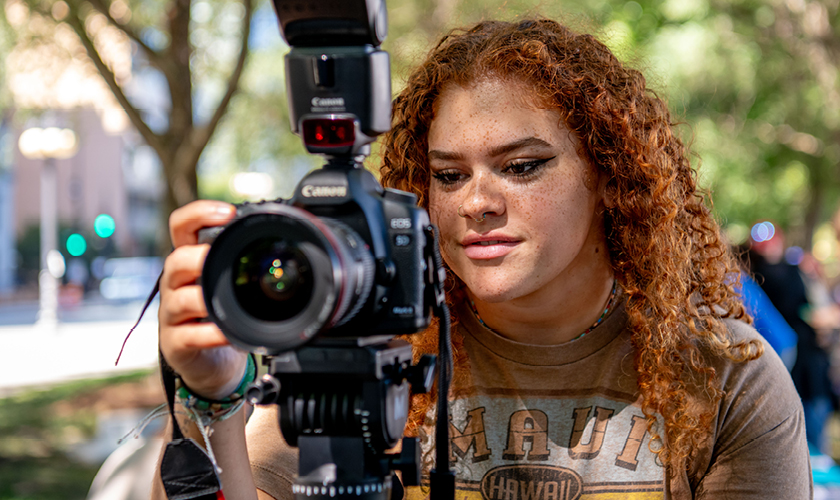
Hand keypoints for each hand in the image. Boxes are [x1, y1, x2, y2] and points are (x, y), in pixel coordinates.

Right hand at [158, 200, 247, 399]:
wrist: (212, 361)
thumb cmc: (224, 314)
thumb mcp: (231, 283)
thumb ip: (247, 260)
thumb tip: (292, 233)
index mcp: (191, 261)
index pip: (181, 227)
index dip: (199, 214)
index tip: (228, 212)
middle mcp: (176, 284)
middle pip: (175, 260)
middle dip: (197, 257)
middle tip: (218, 257)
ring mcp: (173, 315)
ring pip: (178, 299)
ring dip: (202, 297)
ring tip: (221, 298)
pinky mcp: (177, 343)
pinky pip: (190, 336)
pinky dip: (211, 334)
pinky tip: (227, 333)